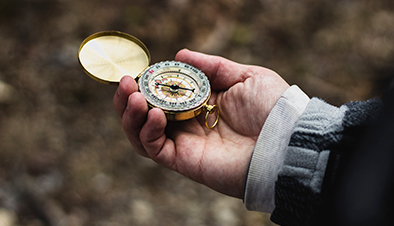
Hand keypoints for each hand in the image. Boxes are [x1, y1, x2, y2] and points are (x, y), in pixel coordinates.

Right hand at [113, 49, 288, 197]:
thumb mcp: (244, 76)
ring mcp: (185, 143)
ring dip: (131, 115)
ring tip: (133, 96)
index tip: (139, 70)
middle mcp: (188, 123)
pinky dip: (146, 131)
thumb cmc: (271, 108)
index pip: (164, 94)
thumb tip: (180, 55)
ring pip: (143, 134)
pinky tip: (152, 114)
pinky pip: (154, 149)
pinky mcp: (184, 161)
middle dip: (130, 98)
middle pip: (146, 115)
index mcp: (201, 103)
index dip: (148, 83)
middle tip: (125, 83)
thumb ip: (211, 66)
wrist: (285, 141)